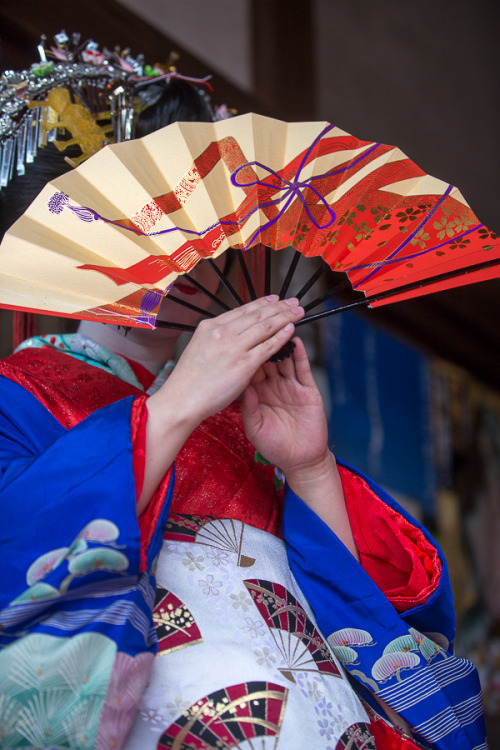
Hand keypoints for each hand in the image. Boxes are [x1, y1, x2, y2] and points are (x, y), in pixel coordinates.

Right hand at [157, 296, 303, 426]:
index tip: (275, 299)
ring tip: (298, 312)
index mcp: (210, 326)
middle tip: (293, 301)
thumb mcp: (200, 347)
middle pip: (257, 314)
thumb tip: (232, 333)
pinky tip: (290, 329)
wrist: (181, 400)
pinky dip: (281, 336)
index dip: (262, 303)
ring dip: (285, 317)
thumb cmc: (189, 380)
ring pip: (265, 326)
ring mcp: (233, 347)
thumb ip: (217, 339)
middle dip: (278, 306)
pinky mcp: (243, 364)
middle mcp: (222, 332)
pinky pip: (268, 346)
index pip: (242, 310)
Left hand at [241, 337, 328, 474]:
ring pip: (284, 358)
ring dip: (281, 341)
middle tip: (258, 323)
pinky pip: (302, 369)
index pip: (249, 366)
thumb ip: (249, 406)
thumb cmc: (274, 446)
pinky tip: (295, 342)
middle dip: (263, 340)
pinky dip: (299, 355)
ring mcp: (291, 386)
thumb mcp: (254, 427)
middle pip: (267, 356)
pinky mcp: (308, 390)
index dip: (245, 351)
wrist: (300, 460)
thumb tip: (242, 387)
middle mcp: (273, 385)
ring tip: (276, 325)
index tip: (238, 336)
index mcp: (258, 392)